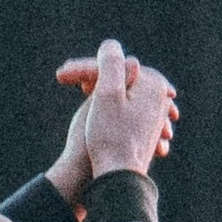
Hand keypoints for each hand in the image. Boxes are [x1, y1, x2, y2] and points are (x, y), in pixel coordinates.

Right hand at [60, 38, 177, 180]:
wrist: (119, 177)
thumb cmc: (110, 137)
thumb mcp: (107, 94)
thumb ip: (110, 64)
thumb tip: (111, 44)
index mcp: (153, 84)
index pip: (112, 67)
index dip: (84, 69)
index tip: (61, 77)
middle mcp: (159, 97)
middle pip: (119, 78)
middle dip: (92, 78)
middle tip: (65, 78)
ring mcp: (156, 116)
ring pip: (123, 93)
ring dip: (100, 91)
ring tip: (81, 94)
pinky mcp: (148, 132)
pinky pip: (126, 108)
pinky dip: (110, 105)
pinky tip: (96, 111)